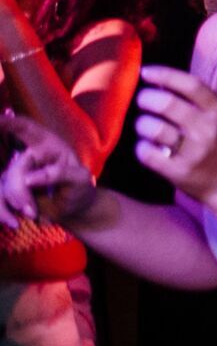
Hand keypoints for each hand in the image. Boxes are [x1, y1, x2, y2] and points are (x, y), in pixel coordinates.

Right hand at [0, 113, 97, 227]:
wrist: (72, 210)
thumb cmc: (80, 189)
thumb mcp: (80, 180)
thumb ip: (59, 174)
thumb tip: (28, 178)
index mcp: (48, 145)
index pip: (26, 128)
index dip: (9, 122)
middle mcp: (29, 156)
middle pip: (14, 171)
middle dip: (21, 194)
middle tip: (33, 211)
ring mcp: (16, 173)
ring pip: (4, 187)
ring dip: (17, 204)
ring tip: (34, 214)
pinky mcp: (8, 189)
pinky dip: (4, 213)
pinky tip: (14, 223)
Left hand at [130, 66, 216, 204]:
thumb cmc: (216, 143)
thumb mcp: (214, 117)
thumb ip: (192, 100)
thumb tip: (157, 80)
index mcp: (216, 110)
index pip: (190, 84)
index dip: (165, 75)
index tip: (145, 71)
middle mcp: (207, 128)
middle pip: (168, 104)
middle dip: (147, 99)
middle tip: (142, 100)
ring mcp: (194, 151)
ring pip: (155, 129)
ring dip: (142, 124)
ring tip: (144, 125)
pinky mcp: (180, 172)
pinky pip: (149, 155)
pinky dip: (142, 148)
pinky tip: (146, 147)